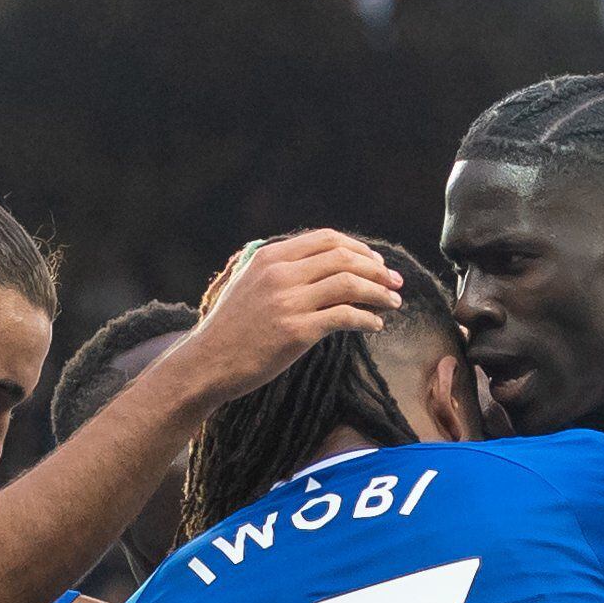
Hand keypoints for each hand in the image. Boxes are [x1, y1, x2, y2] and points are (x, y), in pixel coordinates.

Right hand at [178, 230, 401, 402]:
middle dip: (377, 268)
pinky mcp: (297, 331)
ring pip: (349, 284)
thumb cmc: (231, 330)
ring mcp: (289, 302)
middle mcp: (281, 274)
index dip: (359, 249)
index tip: (376, 263)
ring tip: (393, 303)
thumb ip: (279, 270)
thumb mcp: (249, 285)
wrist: (208, 363)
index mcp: (271, 257)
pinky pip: (345, 316)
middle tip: (395, 282)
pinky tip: (376, 325)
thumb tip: (317, 266)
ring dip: (379, 292)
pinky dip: (367, 319)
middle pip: (344, 257)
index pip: (327, 239)